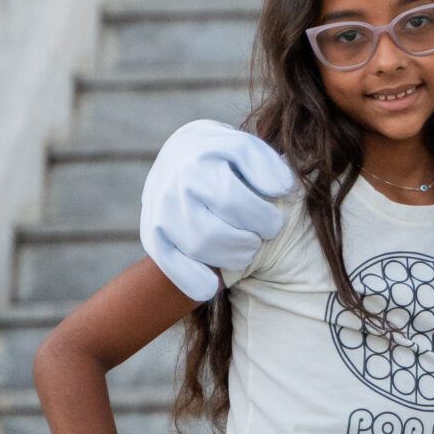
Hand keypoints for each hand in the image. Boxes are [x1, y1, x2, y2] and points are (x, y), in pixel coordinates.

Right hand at [140, 121, 299, 300]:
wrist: (181, 156)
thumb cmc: (223, 157)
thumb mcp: (246, 149)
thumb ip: (267, 166)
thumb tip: (281, 189)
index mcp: (197, 165)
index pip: (232, 202)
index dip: (262, 219)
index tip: (274, 222)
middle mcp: (173, 190)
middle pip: (214, 232)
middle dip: (247, 243)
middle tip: (258, 239)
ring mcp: (159, 215)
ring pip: (197, 250)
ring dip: (230, 258)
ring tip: (245, 251)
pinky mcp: (152, 237)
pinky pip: (171, 268)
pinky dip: (195, 281)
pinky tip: (214, 285)